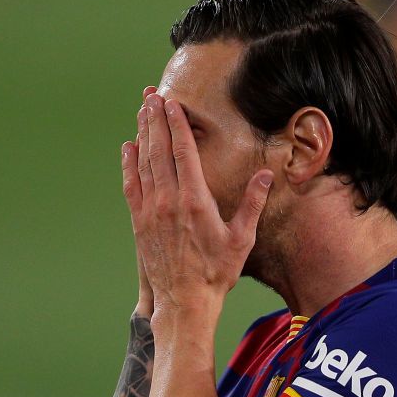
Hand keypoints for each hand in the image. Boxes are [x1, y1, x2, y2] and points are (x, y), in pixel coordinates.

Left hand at [121, 92, 272, 315]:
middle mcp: (169, 201)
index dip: (176, 124)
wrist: (185, 301)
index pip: (182, 152)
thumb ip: (253, 203)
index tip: (172, 103)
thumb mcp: (242, 239)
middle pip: (158, 150)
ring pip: (143, 163)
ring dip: (142, 134)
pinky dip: (129, 163)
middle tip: (151, 95)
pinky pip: (131, 185)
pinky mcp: (140, 222)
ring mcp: (151, 211)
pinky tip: (129, 147)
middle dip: (155, 119)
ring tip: (142, 111)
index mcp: (195, 201)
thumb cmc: (217, 272)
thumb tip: (267, 174)